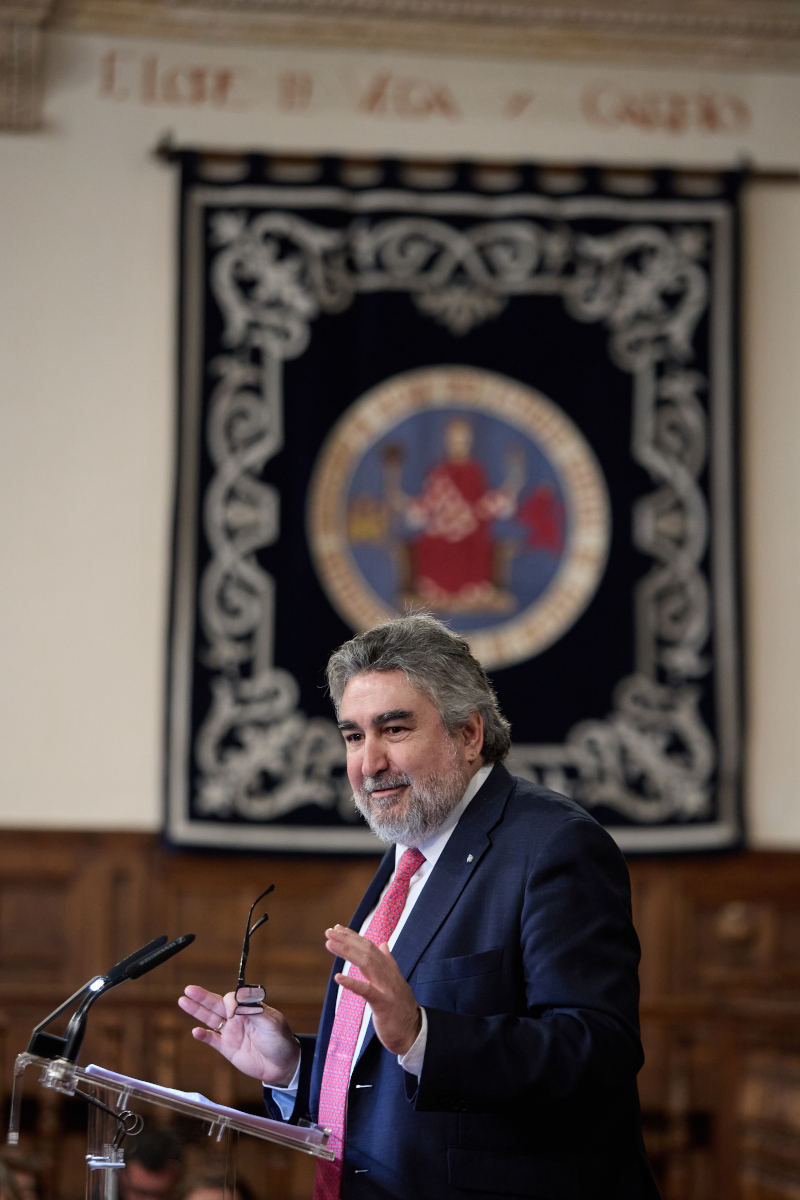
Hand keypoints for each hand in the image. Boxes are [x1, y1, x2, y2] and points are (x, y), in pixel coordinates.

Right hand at [178, 985, 300, 1087]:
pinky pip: (212, 1040)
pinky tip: (195, 1031)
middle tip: (188, 989)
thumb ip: (255, 1011)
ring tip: (183, 1001)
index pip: (232, 998)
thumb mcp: (272, 1023)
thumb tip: (237, 1003)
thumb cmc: (281, 1041)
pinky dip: (203, 1036)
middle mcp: (238, 1018)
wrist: (283, 1066)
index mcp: (249, 1009)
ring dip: (197, 1011)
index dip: (229, 1002)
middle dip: (203, 996)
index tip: (232, 1013)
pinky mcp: (228, 1049)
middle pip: (216, 1004)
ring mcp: (231, 1033)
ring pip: (210, 1019)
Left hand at [325, 925, 421, 1055]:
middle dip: (347, 939)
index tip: (338, 928)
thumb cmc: (401, 1010)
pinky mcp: (383, 1004)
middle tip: (329, 932)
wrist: (414, 1033)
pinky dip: (352, 983)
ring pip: (366, 963)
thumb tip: (384, 945)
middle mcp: (389, 975)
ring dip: (347, 952)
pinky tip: (338, 977)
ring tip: (330, 944)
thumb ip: (389, 963)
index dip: (354, 937)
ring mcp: (386, 988)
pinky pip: (366, 991)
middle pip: (367, 951)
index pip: (370, 947)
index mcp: (389, 970)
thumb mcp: (395, 983)